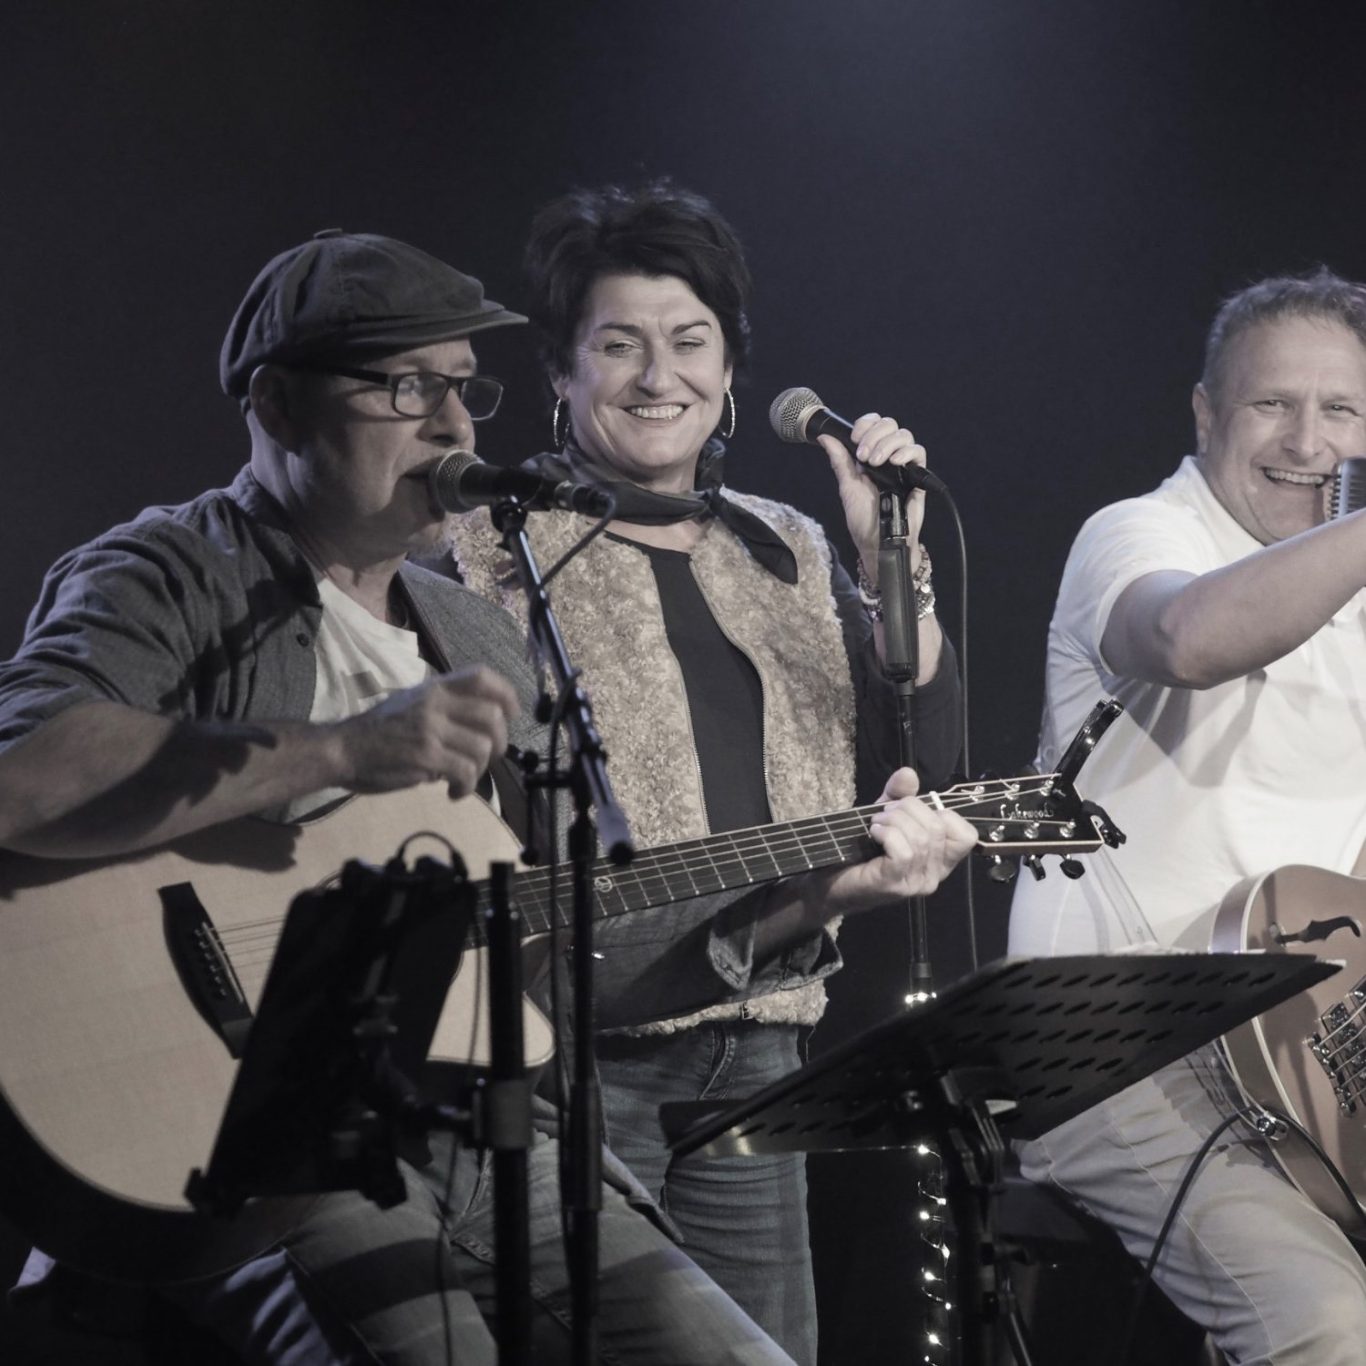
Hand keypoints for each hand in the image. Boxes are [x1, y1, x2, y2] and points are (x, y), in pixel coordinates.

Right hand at [331, 666, 520, 795]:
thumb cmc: (379, 730)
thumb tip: (483, 729)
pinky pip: (465, 771)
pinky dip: (466, 787)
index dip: (506, 694)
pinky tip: (454, 792)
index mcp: (435, 687)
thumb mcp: (413, 703)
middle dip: (499, 743)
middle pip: (492, 716)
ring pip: (482, 747)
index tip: (511, 714)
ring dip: (480, 770)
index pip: (482, 677)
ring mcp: (431, 728)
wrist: (342, 749)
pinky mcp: (426, 755)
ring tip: (463, 780)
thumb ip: (446, 708)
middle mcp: (435, 702)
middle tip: (487, 759)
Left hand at [817, 413, 928, 580]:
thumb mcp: (847, 487)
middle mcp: (888, 456)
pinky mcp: (917, 476)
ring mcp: (903, 465)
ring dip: (887, 444)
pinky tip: (895, 463)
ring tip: (876, 463)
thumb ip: (840, 461)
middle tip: (864, 456)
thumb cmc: (864, 519)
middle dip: (874, 435)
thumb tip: (825, 438)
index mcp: (870, 455)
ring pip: (904, 435)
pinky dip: (907, 452)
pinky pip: (919, 452)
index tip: (855, 438)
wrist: (878, 541)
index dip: (865, 424)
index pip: (873, 425)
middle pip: (890, 424)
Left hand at [822, 766, 976, 912]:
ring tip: (876, 823)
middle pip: (938, 827)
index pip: (966, 835)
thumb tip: (908, 773)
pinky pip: (904, 850)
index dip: (942, 813)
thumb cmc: (861, 852)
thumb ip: (898, 795)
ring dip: (893, 820)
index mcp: (940, 860)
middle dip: (907, 809)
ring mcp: (916, 882)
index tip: (912, 811)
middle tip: (884, 813)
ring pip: (920, 837)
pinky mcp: (895, 884)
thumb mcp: (885, 816)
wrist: (830, 884)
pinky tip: (873, 834)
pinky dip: (887, 834)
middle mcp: (934, 875)